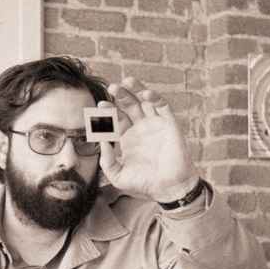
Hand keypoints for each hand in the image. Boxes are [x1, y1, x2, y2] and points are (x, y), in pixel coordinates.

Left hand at [98, 77, 200, 202]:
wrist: (169, 187)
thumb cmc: (144, 183)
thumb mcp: (118, 175)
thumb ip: (106, 160)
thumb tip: (101, 141)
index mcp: (127, 137)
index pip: (115, 119)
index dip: (108, 112)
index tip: (100, 106)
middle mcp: (141, 127)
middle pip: (128, 105)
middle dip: (120, 95)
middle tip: (112, 87)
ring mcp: (155, 123)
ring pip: (145, 101)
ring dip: (137, 89)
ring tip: (127, 81)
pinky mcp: (169, 123)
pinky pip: (162, 105)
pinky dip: (154, 97)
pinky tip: (145, 94)